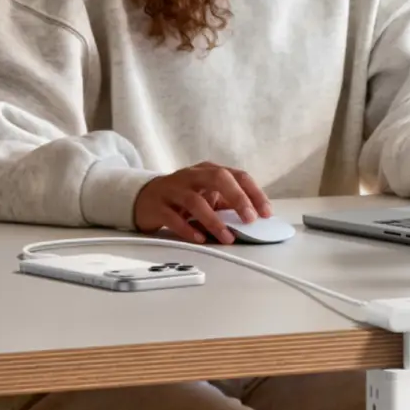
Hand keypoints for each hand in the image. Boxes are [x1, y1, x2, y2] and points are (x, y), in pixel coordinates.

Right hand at [133, 162, 271, 244]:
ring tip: (227, 237)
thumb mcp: (207, 194)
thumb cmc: (182, 196)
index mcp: (208, 170)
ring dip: (214, 220)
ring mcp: (173, 189)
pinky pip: (173, 217)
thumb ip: (227, 203)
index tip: (266, 213)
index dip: (254, 193)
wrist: (143, 197)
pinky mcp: (157, 206)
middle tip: (249, 219)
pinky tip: (200, 238)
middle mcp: (191, 176)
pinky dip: (188, 229)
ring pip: (195, 201)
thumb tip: (253, 220)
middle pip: (218, 179)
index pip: (237, 176)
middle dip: (237, 198)